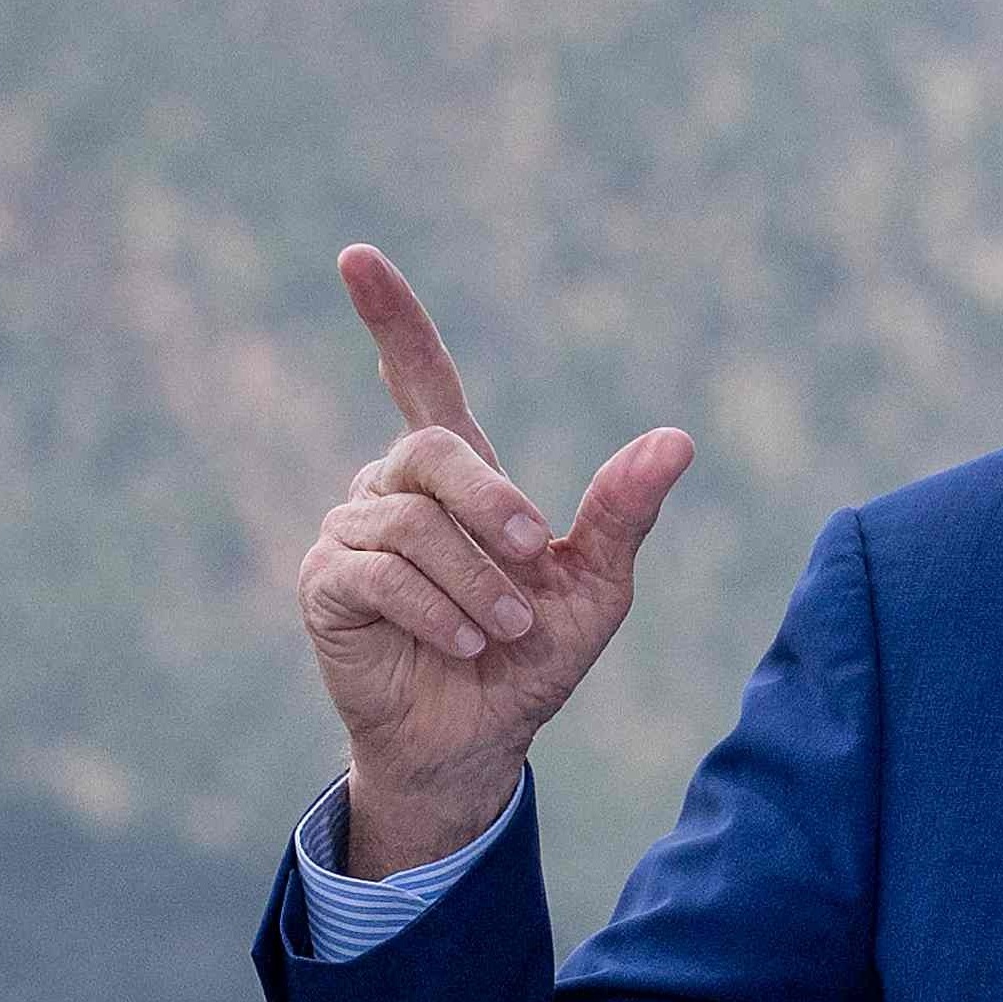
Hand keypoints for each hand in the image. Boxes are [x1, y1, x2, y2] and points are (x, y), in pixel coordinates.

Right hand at [297, 246, 695, 875]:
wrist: (482, 742)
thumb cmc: (535, 662)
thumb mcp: (596, 587)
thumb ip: (624, 511)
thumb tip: (677, 439)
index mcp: (459, 478)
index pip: (420, 379)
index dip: (392, 320)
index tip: (356, 258)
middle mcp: (394, 491)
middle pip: (433, 448)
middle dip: (492, 505)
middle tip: (534, 562)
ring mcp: (351, 533)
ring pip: (412, 520)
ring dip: (476, 584)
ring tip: (504, 634)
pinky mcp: (325, 584)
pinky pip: (378, 571)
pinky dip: (437, 611)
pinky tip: (466, 644)